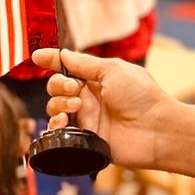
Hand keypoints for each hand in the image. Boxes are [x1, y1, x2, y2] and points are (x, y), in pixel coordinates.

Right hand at [32, 48, 173, 173]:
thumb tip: (64, 54)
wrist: (157, 130)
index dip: (52, 61)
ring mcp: (87, 119)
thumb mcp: (113, 70)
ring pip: (55, 108)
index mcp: (98, 79)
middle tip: (73, 89)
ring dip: (58, 104)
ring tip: (76, 106)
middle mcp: (90, 98)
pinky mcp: (85, 140)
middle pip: (57, 88)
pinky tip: (63, 122)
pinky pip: (60, 132)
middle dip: (58, 85)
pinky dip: (55, 125)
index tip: (37, 57)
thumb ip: (85, 64)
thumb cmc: (141, 96)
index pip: (69, 68)